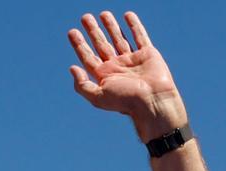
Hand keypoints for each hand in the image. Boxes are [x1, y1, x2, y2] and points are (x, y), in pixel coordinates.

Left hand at [67, 11, 186, 139]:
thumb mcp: (98, 97)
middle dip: (93, 31)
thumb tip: (72, 68)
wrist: (153, 101)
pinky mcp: (148, 54)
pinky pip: (140, 36)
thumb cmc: (126, 101)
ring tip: (103, 13)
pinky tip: (128, 15)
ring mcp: (132, 60)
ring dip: (111, 26)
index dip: (79, 45)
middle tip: (85, 17)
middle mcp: (118, 68)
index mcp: (105, 77)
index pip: (89, 57)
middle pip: (102, 45)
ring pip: (119, 39)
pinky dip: (134, 26)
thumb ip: (82, 85)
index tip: (72, 31)